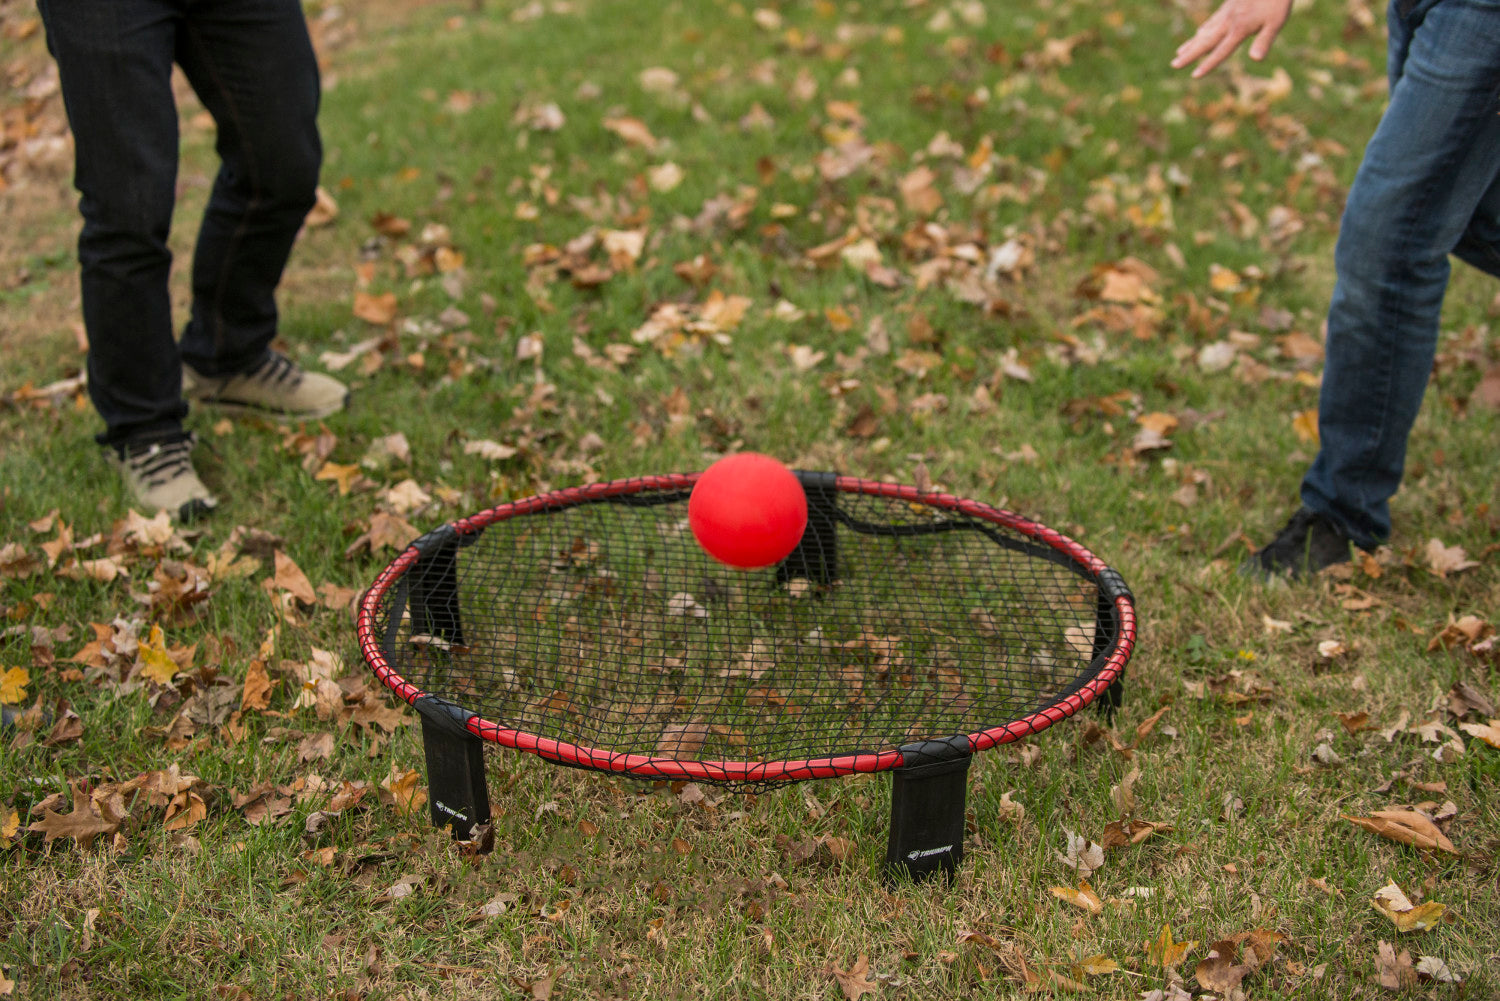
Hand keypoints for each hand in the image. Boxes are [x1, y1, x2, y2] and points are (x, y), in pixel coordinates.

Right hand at [1171, 0, 1294, 77]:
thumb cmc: (1277, 1)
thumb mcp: (1276, 21)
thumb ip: (1265, 41)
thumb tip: (1256, 59)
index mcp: (1240, 28)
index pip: (1221, 50)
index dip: (1208, 64)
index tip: (1195, 75)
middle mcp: (1229, 22)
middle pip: (1206, 41)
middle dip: (1190, 54)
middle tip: (1174, 64)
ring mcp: (1227, 13)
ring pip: (1205, 31)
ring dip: (1192, 43)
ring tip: (1179, 53)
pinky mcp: (1230, 5)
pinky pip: (1212, 20)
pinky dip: (1204, 29)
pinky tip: (1199, 32)